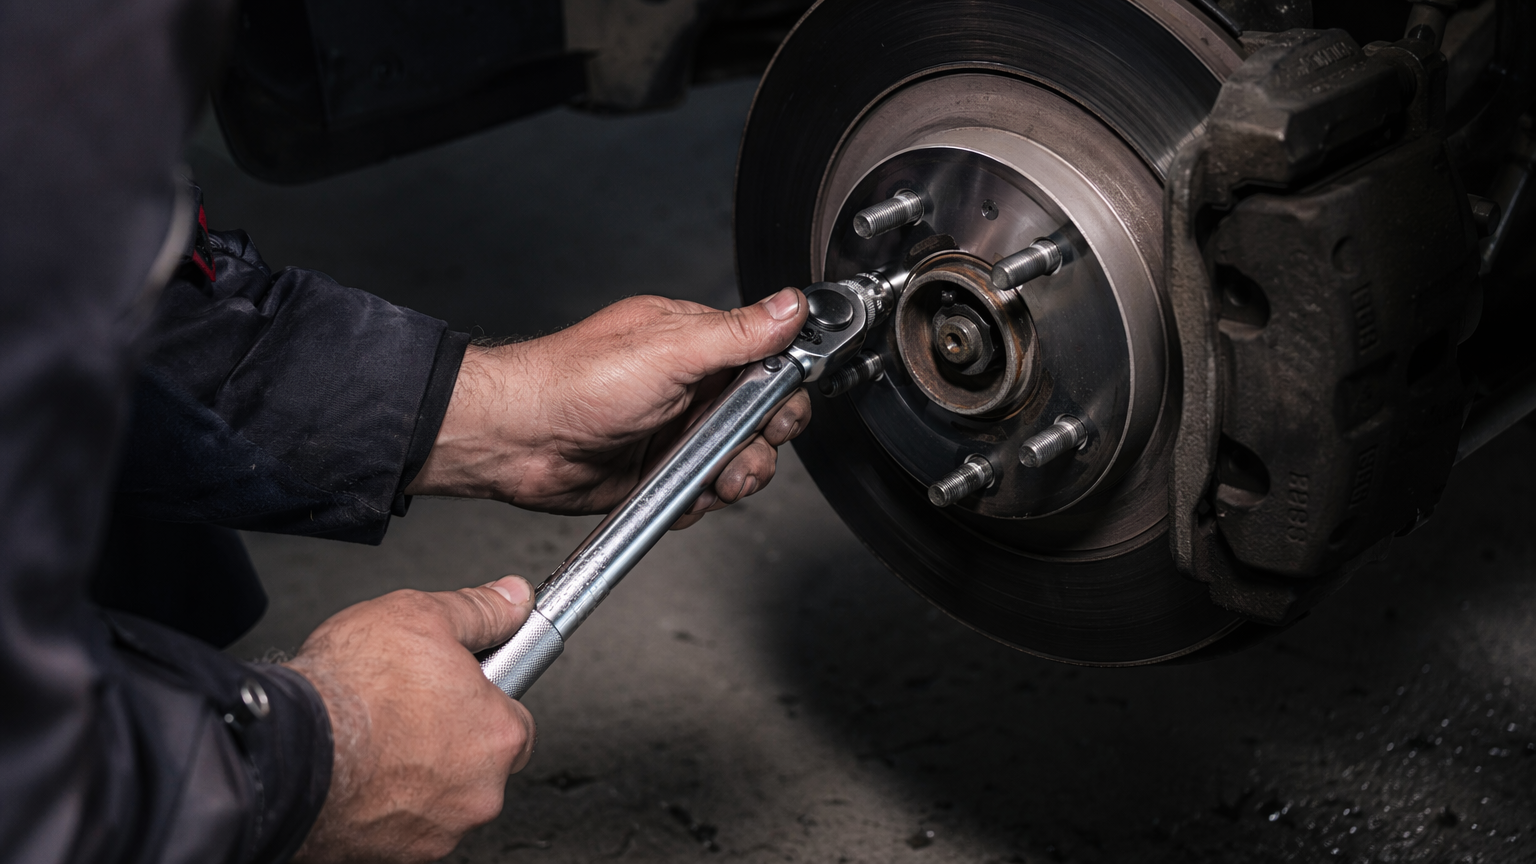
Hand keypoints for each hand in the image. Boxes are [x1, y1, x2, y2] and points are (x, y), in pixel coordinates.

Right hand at [287, 576, 536, 863]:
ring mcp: (436, 829)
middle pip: (478, 762)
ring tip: (377, 736)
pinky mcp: (392, 853)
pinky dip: (382, 801)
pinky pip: (399, 822)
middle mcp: (479, 793)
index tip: (458, 688)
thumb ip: (480, 611)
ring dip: (416, 772)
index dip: (484, 699)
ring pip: (439, 795)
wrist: (286, 747)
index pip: (516, 721)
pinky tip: (359, 769)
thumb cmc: (351, 689)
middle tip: (408, 708)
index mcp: (499, 736)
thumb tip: (511, 599)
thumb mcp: (423, 616)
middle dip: (450, 737)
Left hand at [406, 288, 812, 527]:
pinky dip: (698, 498)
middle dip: (761, 442)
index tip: (776, 411)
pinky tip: (679, 492)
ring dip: (735, 475)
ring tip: (714, 479)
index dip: (781, 390)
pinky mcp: (660, 472)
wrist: (519, 441)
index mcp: (695, 343)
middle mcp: (690, 387)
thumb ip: (737, 333)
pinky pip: (702, 491)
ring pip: (738, 460)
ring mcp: (676, 431)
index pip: (767, 363)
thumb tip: (791, 306)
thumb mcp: (668, 350)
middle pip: (761, 419)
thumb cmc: (575, 382)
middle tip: (741, 450)